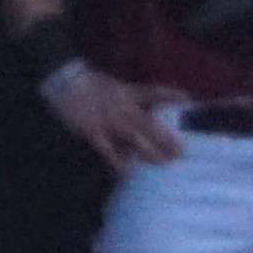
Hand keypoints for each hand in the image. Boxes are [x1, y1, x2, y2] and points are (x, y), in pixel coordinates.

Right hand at [52, 67, 184, 171]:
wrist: (64, 81)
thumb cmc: (89, 84)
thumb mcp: (114, 84)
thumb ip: (131, 95)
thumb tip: (148, 106)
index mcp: (128, 93)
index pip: (154, 92)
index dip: (171, 95)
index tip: (188, 99)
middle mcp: (123, 107)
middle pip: (149, 124)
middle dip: (166, 138)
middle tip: (182, 152)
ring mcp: (109, 120)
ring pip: (134, 138)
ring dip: (150, 151)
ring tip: (164, 162)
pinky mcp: (93, 130)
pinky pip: (107, 148)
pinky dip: (117, 159)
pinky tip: (126, 170)